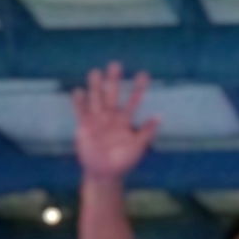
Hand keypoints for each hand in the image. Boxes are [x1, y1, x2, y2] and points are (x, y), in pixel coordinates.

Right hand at [73, 62, 159, 180]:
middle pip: (112, 94)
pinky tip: (79, 91)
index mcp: (125, 120)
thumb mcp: (138, 147)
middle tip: (116, 65)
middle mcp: (110, 116)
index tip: (144, 75)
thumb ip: (147, 132)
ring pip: (96, 99)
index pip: (133, 101)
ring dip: (96, 87)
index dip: (138, 89)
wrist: (105, 173)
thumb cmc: (123, 161)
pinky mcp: (84, 126)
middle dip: (114, 80)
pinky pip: (81, 112)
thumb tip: (160, 116)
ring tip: (96, 72)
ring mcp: (97, 119)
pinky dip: (79, 102)